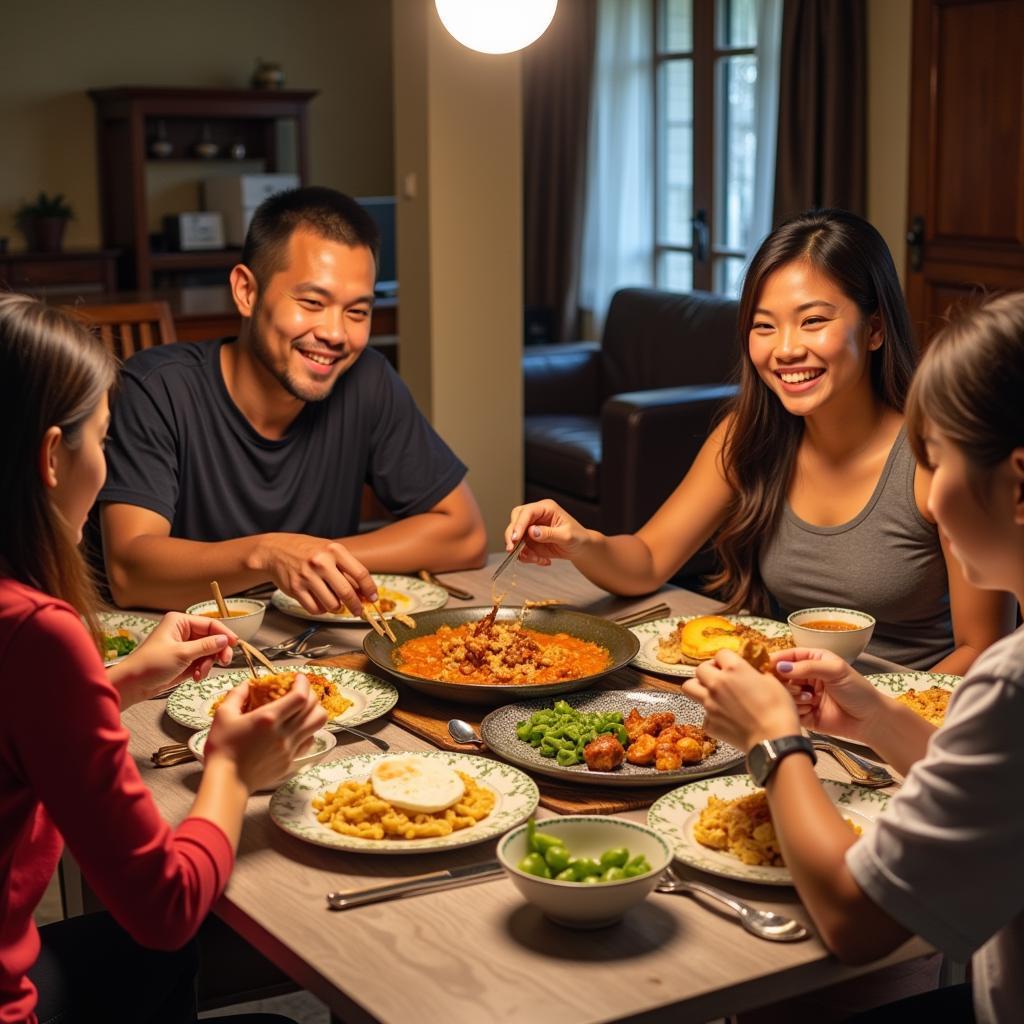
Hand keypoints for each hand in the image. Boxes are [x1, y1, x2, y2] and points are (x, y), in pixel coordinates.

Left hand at [110, 612, 234, 707]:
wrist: (133, 685)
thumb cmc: (151, 665)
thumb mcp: (182, 653)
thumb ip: (206, 646)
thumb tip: (226, 640)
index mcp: (180, 622)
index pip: (210, 623)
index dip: (224, 633)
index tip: (235, 644)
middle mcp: (183, 632)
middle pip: (212, 638)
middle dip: (216, 652)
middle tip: (223, 662)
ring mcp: (184, 647)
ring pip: (208, 652)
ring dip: (208, 664)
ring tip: (200, 674)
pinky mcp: (183, 660)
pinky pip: (201, 662)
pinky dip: (202, 670)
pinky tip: (196, 678)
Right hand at [203, 674, 327, 792]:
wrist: (227, 782)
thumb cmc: (222, 749)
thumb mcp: (223, 715)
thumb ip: (237, 695)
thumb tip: (248, 684)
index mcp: (269, 718)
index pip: (301, 696)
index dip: (304, 683)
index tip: (298, 677)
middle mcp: (284, 733)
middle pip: (314, 708)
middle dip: (311, 694)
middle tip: (301, 690)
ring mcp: (290, 748)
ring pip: (317, 725)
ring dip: (314, 711)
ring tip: (303, 708)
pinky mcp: (290, 760)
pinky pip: (309, 740)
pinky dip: (308, 730)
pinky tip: (297, 727)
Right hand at [254, 533, 375, 614]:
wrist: (275, 550)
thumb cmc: (307, 551)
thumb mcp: (329, 551)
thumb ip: (346, 568)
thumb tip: (363, 592)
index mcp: (334, 550)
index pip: (360, 573)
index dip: (369, 589)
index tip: (373, 598)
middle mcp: (321, 562)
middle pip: (347, 592)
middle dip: (356, 606)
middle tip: (359, 610)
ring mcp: (307, 576)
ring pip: (332, 605)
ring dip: (337, 608)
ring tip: (335, 603)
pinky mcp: (295, 589)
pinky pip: (315, 609)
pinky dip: (321, 610)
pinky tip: (320, 602)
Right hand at [505, 500, 591, 565]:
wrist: (580, 548)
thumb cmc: (577, 537)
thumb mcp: (567, 536)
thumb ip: (549, 533)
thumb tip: (531, 531)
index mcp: (545, 508)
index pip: (527, 512)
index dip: (518, 524)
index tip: (515, 539)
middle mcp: (536, 516)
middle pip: (515, 520)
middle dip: (512, 536)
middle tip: (512, 550)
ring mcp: (531, 528)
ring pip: (515, 537)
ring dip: (521, 551)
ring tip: (537, 559)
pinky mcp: (529, 540)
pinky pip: (521, 549)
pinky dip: (527, 557)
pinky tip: (542, 561)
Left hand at [682, 649, 800, 751]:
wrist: (773, 740)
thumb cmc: (778, 710)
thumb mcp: (773, 682)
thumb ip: (756, 673)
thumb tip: (752, 672)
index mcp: (733, 669)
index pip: (721, 654)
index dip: (727, 659)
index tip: (733, 666)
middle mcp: (716, 684)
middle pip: (700, 669)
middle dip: (710, 671)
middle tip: (720, 678)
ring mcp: (709, 704)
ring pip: (689, 687)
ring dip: (699, 688)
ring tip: (712, 694)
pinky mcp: (708, 723)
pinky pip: (703, 714)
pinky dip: (712, 714)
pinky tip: (726, 718)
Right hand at [771, 649, 886, 743]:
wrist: (870, 720)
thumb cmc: (857, 690)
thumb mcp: (835, 670)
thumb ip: (807, 667)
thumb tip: (780, 667)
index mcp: (812, 660)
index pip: (787, 656)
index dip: (775, 660)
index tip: (765, 666)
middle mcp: (804, 677)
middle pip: (780, 676)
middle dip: (785, 681)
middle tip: (798, 687)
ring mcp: (803, 696)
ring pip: (783, 694)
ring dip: (794, 696)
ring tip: (811, 699)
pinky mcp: (803, 714)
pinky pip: (790, 710)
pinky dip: (797, 709)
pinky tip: (812, 709)